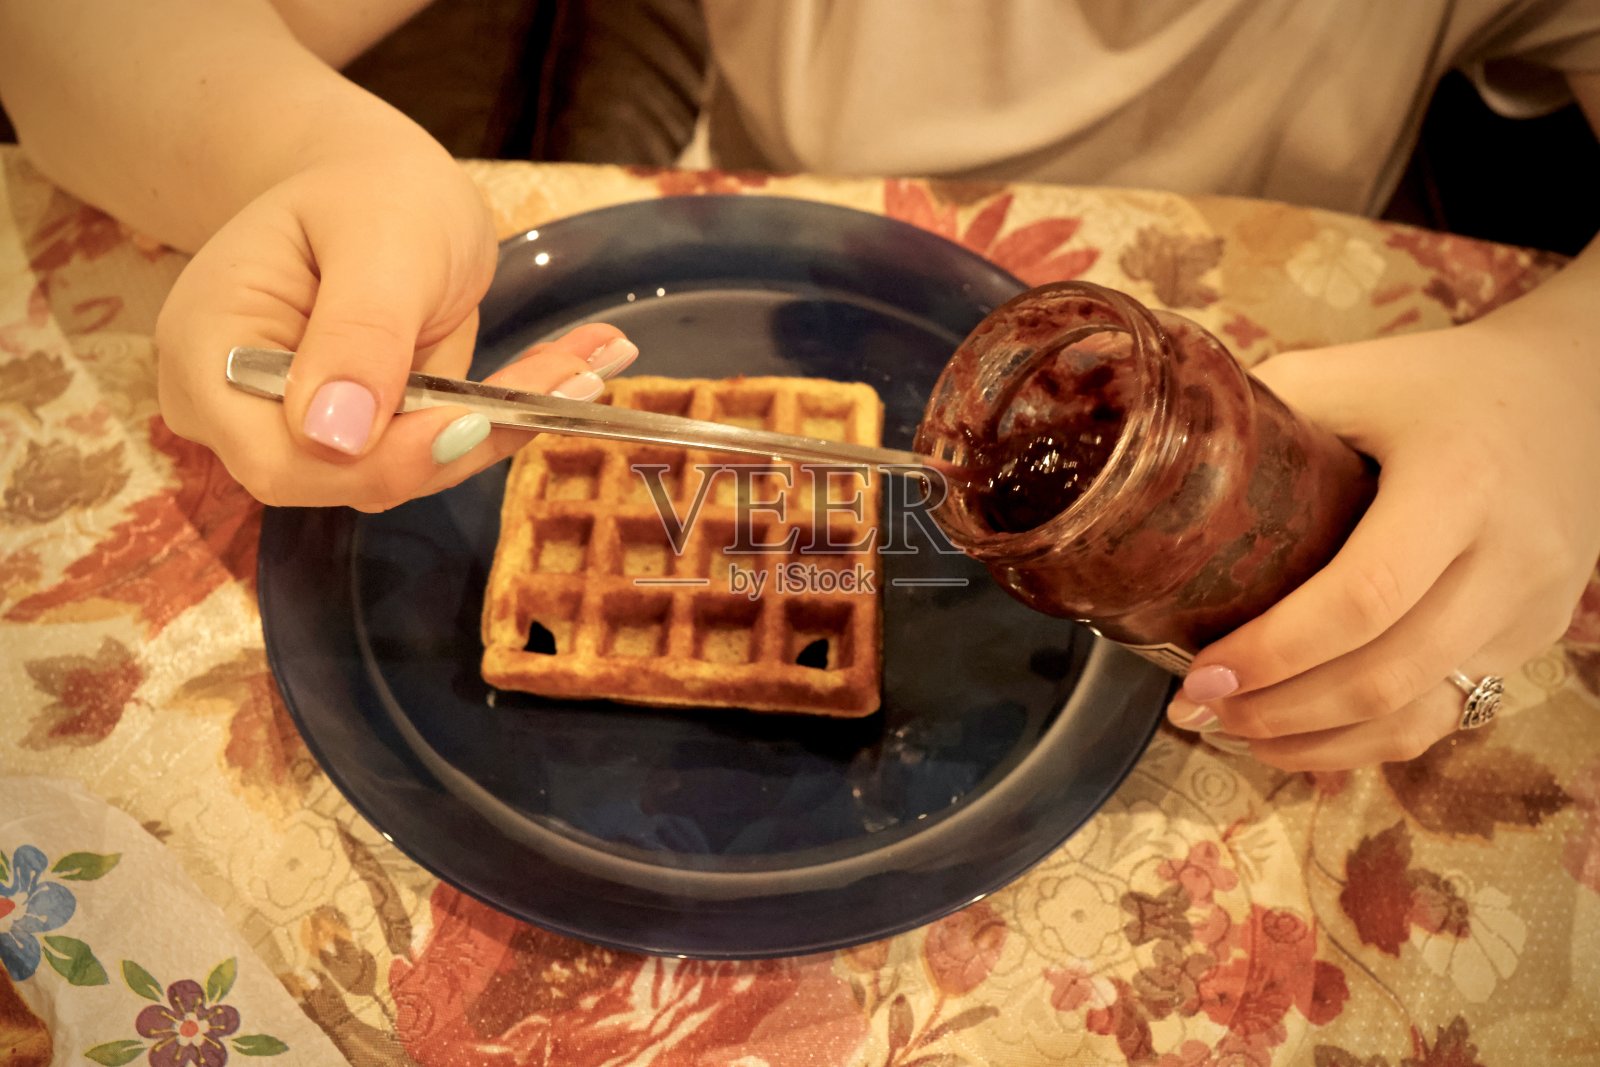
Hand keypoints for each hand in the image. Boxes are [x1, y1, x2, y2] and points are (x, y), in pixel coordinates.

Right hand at [154, 147, 636, 509]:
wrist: (371, 183)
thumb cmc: (364, 190)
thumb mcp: (376, 238)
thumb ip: (358, 333)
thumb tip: (335, 437)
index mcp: (210, 357)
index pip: (282, 457)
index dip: (379, 459)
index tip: (474, 419)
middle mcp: (241, 414)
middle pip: (350, 477)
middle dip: (462, 439)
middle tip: (575, 379)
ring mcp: (304, 432)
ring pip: (406, 470)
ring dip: (500, 425)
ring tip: (592, 359)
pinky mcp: (365, 438)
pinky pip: (433, 449)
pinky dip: (503, 415)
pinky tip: (578, 367)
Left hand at [1164, 318, 1599, 769]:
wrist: (1580, 394)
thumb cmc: (1444, 381)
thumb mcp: (1357, 373)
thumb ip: (1264, 408)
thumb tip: (1156, 453)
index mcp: (1459, 480)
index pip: (1366, 596)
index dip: (1276, 650)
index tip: (1202, 673)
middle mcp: (1510, 557)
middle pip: (1388, 675)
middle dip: (1279, 712)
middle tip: (1196, 711)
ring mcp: (1531, 610)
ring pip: (1419, 715)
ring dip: (1315, 741)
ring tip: (1232, 733)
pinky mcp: (1534, 640)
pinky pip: (1446, 713)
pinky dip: (1365, 739)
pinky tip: (1299, 734)